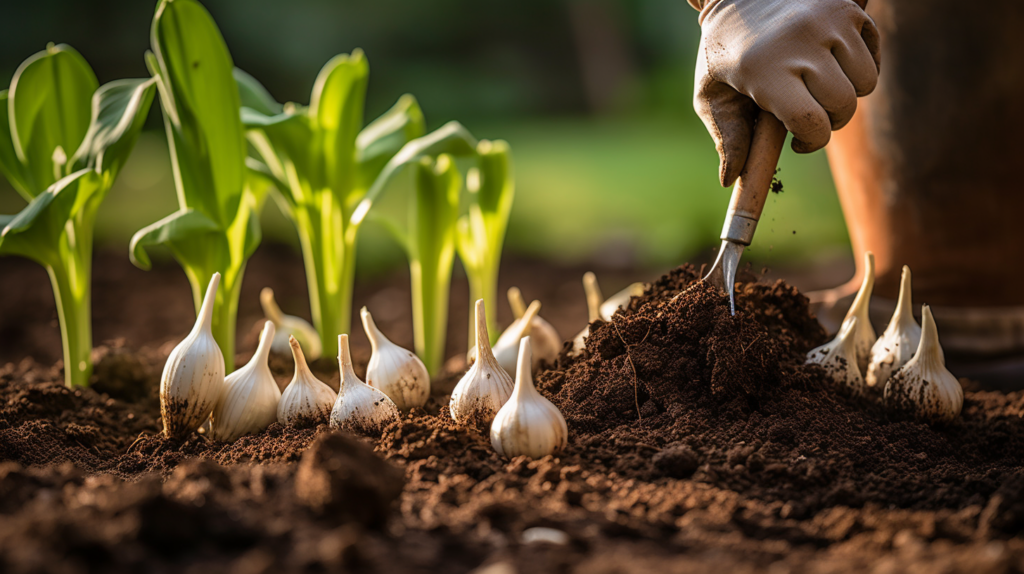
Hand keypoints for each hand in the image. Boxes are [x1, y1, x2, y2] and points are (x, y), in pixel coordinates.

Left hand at [693, 0, 879, 185]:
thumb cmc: (723, 49)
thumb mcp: (711, 92)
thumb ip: (726, 136)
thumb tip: (728, 181)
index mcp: (764, 68)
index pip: (810, 122)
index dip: (811, 141)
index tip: (798, 142)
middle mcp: (801, 42)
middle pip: (842, 106)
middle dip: (829, 122)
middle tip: (809, 115)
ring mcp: (829, 22)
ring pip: (864, 82)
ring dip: (847, 94)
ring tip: (820, 87)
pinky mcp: (848, 8)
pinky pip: (874, 54)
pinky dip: (862, 66)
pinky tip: (833, 64)